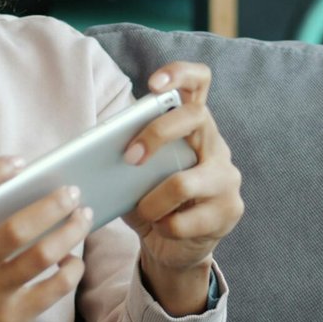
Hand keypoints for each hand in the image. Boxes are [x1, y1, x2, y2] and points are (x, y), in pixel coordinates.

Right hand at [0, 157, 91, 321]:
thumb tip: (29, 186)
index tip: (18, 162)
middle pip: (16, 230)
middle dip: (52, 206)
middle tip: (72, 192)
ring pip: (40, 257)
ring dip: (70, 232)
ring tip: (83, 217)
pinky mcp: (11, 318)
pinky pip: (52, 290)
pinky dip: (70, 270)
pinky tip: (73, 259)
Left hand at [122, 62, 243, 315]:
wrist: (176, 247)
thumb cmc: (152, 200)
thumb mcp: (136, 173)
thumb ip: (127, 152)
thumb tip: (93, 151)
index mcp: (192, 126)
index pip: (199, 82)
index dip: (179, 74)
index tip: (154, 85)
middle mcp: (216, 144)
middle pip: (194, 118)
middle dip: (155, 134)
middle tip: (130, 158)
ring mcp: (227, 177)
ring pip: (183, 182)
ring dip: (151, 200)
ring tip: (144, 210)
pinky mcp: (229, 210)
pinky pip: (185, 220)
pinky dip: (163, 226)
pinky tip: (162, 228)